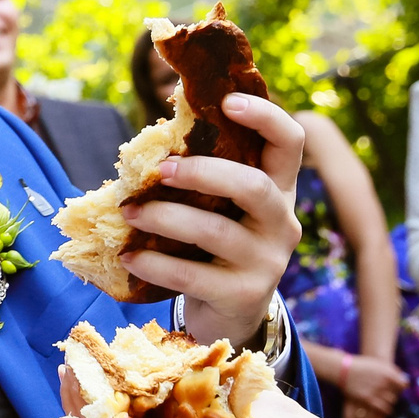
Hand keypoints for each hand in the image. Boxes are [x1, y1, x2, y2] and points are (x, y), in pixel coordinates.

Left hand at [121, 93, 303, 347]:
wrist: (229, 317)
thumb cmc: (214, 247)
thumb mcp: (220, 208)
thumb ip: (203, 176)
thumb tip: (156, 129)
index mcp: (278, 190)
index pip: (290, 143)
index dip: (266, 117)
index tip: (227, 100)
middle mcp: (282, 223)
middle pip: (253, 186)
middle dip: (202, 172)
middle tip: (159, 170)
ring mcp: (267, 262)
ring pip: (217, 231)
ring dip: (165, 217)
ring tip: (128, 212)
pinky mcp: (243, 295)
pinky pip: (193, 275)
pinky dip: (155, 263)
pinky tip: (129, 256)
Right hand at [337, 353, 407, 417]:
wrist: (343, 370)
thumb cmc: (361, 365)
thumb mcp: (379, 364)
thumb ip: (393, 371)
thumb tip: (404, 381)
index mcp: (387, 373)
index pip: (404, 384)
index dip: (401, 386)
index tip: (397, 387)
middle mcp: (383, 383)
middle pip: (397, 393)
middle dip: (394, 394)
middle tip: (388, 393)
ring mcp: (375, 392)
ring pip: (392, 401)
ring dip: (390, 401)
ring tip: (385, 400)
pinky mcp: (367, 400)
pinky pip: (383, 409)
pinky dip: (385, 410)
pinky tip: (383, 408)